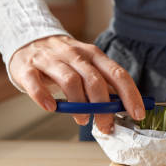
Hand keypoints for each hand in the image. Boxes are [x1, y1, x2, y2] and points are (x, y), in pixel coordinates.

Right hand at [9, 35, 144, 132]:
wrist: (29, 40)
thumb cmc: (63, 60)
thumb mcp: (86, 66)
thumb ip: (103, 84)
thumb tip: (124, 107)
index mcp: (93, 55)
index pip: (117, 74)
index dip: (129, 94)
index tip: (138, 113)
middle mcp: (74, 54)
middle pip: (95, 80)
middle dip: (103, 107)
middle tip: (105, 125)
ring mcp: (51, 60)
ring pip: (70, 81)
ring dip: (79, 104)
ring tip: (82, 120)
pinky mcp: (28, 67)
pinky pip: (35, 83)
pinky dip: (43, 96)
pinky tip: (51, 107)